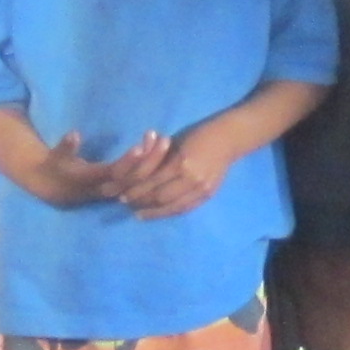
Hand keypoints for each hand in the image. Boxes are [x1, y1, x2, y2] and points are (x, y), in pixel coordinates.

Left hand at [107, 121, 232, 219]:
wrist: (228, 138)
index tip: (121, 195)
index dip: (136, 191)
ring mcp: (202, 189)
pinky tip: (159, 213)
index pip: (152, 183)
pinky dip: (170, 212)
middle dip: (141, 203)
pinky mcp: (208, 194)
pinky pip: (185, 208)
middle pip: (160, 198)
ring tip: (139, 214)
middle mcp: (191, 179)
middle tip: (126, 205)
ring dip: (154, 213)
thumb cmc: (197, 134)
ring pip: (172, 207)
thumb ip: (158, 160)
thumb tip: (136, 175)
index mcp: (180, 162)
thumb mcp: (174, 143)